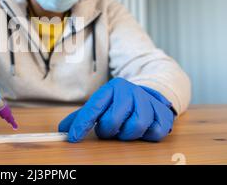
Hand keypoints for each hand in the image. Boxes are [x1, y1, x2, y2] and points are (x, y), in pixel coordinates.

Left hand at [58, 78, 174, 142]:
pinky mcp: (163, 112)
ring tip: (125, 129)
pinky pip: (155, 131)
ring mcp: (147, 100)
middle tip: (109, 130)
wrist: (147, 95)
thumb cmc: (119, 104)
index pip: (93, 107)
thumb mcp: (100, 106)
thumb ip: (81, 117)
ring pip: (136, 125)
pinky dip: (147, 135)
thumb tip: (63, 130)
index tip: (73, 138)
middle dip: (108, 130)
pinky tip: (143, 129)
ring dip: (128, 134)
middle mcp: (130, 91)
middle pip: (113, 119)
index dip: (82, 124)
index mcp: (111, 88)